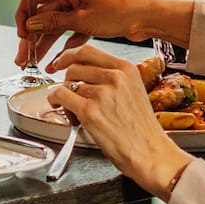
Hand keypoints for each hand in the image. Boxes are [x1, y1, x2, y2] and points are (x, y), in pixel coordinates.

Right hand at [14, 0, 152, 65]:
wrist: (146, 17)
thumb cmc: (119, 11)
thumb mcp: (82, 19)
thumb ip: (54, 22)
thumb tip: (30, 25)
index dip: (23, 15)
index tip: (21, 34)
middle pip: (42, 15)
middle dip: (31, 37)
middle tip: (23, 57)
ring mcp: (79, 6)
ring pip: (54, 26)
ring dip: (44, 45)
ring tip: (35, 63)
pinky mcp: (88, 19)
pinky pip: (69, 33)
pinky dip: (63, 47)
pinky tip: (56, 62)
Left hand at [48, 43, 190, 200]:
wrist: (149, 153)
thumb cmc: (141, 130)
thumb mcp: (133, 91)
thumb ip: (112, 78)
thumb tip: (85, 74)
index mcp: (126, 69)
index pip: (88, 51)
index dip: (68, 55)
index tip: (60, 62)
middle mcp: (115, 77)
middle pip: (74, 66)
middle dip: (67, 79)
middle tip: (68, 91)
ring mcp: (102, 93)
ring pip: (67, 83)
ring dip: (65, 96)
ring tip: (75, 111)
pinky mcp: (89, 111)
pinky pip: (60, 96)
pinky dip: (54, 100)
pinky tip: (58, 106)